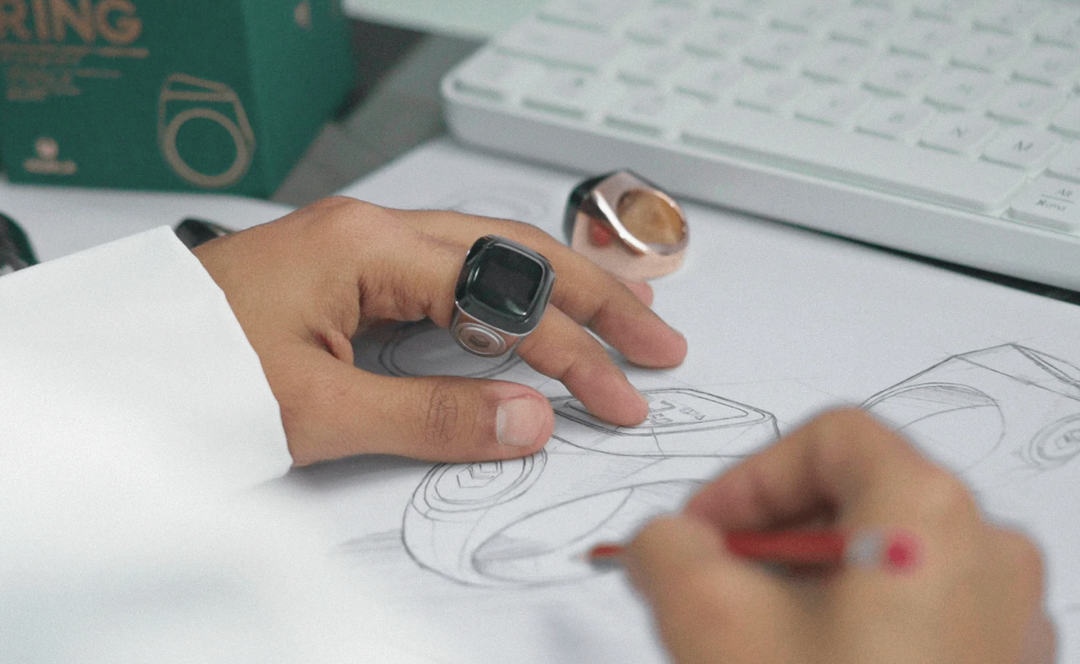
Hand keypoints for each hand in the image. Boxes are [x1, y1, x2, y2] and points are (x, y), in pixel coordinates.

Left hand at [193, 197, 685, 465]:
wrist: (110, 366)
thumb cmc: (189, 372)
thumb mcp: (318, 408)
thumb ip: (432, 415)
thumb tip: (530, 420)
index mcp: (369, 247)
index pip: (504, 293)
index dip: (573, 351)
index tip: (621, 397)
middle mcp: (374, 232)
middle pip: (514, 252)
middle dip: (595, 296)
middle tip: (659, 337)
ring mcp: (361, 248)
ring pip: (486, 258)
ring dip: (558, 289)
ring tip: (623, 312)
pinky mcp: (349, 273)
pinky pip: (448, 277)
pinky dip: (504, 297)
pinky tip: (533, 313)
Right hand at [624, 409, 1054, 663]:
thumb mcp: (710, 622)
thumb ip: (665, 548)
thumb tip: (662, 539)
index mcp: (931, 513)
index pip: (829, 437)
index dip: (748, 477)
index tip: (701, 532)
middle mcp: (989, 554)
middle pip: (859, 496)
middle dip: (768, 537)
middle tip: (712, 585)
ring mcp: (1008, 619)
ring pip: (886, 558)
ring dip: (805, 583)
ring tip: (753, 637)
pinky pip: (918, 611)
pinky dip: (852, 622)